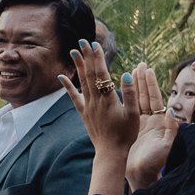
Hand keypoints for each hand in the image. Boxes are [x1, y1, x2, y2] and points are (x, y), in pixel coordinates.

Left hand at [57, 40, 140, 157]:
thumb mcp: (134, 115)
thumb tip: (125, 75)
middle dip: (87, 57)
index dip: (98, 59)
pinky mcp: (84, 113)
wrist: (111, 153)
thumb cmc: (126, 134)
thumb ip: (130, 94)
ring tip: (73, 52)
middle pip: (90, 75)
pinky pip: (73, 97)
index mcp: (108, 100)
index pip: (101, 74)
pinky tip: (61, 76)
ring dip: (78, 66)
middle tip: (83, 41)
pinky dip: (67, 86)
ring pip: (82, 83)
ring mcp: (88, 107)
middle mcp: (95, 101)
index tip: (95, 45)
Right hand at [124, 66, 179, 190]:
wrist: (142, 176)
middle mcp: (151, 121)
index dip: (150, 84)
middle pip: (146, 96)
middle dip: (143, 81)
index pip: (154, 99)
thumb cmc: (155, 164)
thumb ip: (172, 129)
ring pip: (136, 101)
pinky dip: (124, 101)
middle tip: (140, 65)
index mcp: (159, 123)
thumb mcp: (167, 146)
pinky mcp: (132, 130)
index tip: (147, 70)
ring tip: (131, 72)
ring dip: (134, 87)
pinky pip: (128, 111)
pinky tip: (119, 91)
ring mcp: (140, 125)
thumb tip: (173, 112)